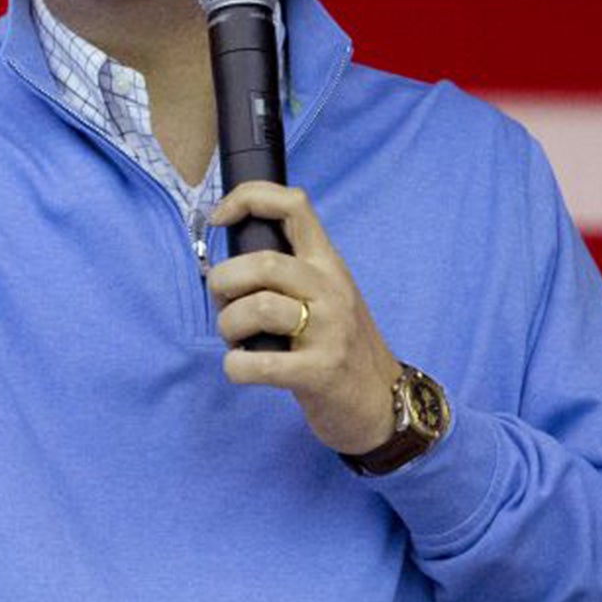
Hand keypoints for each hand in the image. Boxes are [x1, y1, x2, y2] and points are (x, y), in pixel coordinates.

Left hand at [204, 181, 402, 455]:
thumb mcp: (325, 295)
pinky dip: (235, 366)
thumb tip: (229, 262)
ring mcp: (329, 331)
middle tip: (222, 304)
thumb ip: (289, 272)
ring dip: (227, 325)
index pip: (294, 205)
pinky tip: (240, 368)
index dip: (248, 198)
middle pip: (263, 263)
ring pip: (257, 309)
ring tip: (236, 340)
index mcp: (329, 264)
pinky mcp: (319, 373)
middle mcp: (331, 290)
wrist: (383, 403)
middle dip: (223, 282)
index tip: (219, 218)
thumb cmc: (339, 346)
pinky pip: (258, 364)